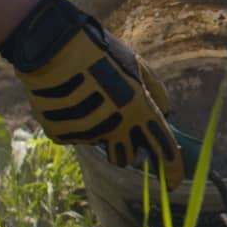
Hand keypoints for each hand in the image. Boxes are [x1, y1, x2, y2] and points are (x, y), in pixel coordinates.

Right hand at [0, 0, 182, 188]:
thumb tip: (164, 112)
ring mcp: (85, 132)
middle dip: (124, 148)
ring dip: (97, 127)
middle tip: (117, 125)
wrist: (52, 43)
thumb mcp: (136, 64)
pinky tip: (68, 97)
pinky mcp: (60, 133)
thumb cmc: (99, 50)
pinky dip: (74, 122)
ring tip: (86, 95)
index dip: (172, 170)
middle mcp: (114, 127)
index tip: (174, 182)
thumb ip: (154, 92)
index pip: (163, 151)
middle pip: (125, 158)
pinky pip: (73, 135)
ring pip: (97, 141)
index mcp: (138, 110)